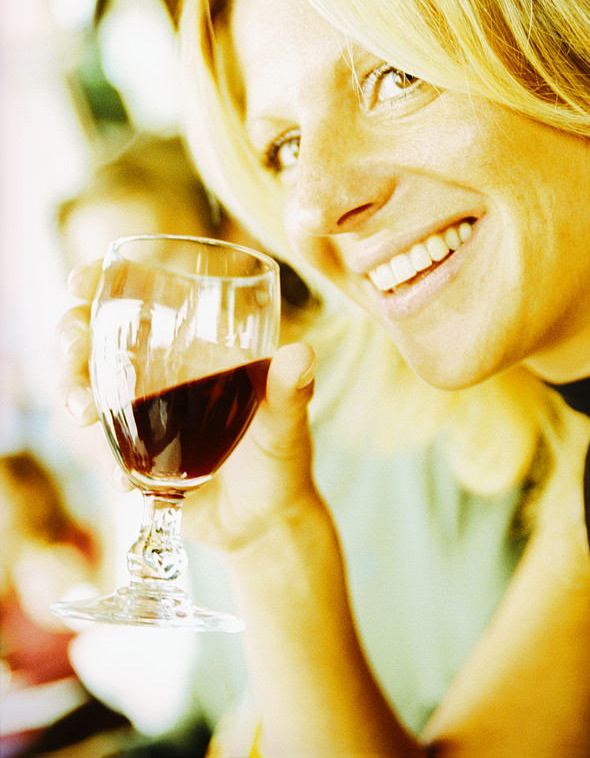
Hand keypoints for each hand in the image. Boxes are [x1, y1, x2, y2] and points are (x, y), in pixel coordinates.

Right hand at [58, 263, 319, 551]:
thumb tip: (301, 353)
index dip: (107, 281)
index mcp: (197, 347)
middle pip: (98, 334)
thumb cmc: (282, 460)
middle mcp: (161, 372)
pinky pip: (103, 446)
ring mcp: (141, 414)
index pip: (145, 297)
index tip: (82, 280)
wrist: (264, 525)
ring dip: (73, 388)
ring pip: (88, 384)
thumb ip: (291, 391)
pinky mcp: (133, 456)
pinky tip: (125, 478)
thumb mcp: (288, 424)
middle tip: (75, 350)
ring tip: (85, 410)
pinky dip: (105, 457)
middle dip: (72, 333)